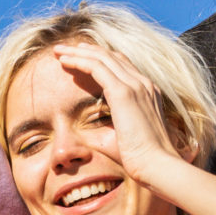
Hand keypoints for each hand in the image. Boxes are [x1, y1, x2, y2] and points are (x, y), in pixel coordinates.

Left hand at [47, 43, 186, 186]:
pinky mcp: (123, 92)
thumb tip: (89, 134)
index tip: (80, 58)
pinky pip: (96, 67)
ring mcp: (135, 85)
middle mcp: (143, 83)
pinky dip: (78, 61)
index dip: (100, 58)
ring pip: (101, 57)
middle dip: (86, 50)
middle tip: (65, 50)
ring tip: (58, 52)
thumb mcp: (126, 138)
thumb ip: (109, 130)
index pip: (122, 65)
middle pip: (111, 56)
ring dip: (77, 52)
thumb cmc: (143, 159)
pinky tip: (63, 62)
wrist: (157, 165)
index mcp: (148, 92)